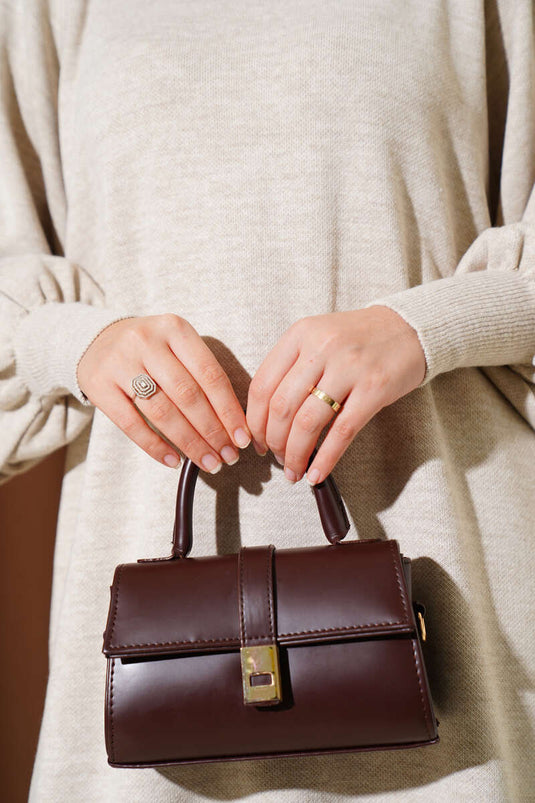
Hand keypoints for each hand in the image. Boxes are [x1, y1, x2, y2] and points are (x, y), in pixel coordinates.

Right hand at [77, 314, 250, 471]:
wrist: (96, 340)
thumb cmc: (151, 351)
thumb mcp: (177, 346)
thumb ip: (202, 375)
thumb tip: (234, 425)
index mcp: (175, 329)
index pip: (210, 374)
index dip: (229, 410)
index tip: (243, 437)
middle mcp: (147, 341)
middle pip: (188, 395)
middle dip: (212, 431)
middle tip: (228, 457)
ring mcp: (120, 362)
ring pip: (162, 412)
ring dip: (189, 443)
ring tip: (207, 462)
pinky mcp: (99, 385)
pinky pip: (131, 424)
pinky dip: (155, 446)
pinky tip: (174, 461)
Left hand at [246, 306, 425, 483]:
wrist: (408, 328)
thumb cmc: (357, 340)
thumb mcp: (317, 339)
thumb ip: (291, 368)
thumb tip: (265, 419)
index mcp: (300, 334)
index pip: (262, 385)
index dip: (254, 421)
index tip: (256, 440)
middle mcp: (321, 348)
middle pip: (281, 407)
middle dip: (274, 441)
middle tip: (277, 458)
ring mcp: (349, 367)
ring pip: (308, 423)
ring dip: (295, 454)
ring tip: (294, 470)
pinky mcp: (374, 388)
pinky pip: (342, 432)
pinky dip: (325, 459)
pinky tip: (316, 473)